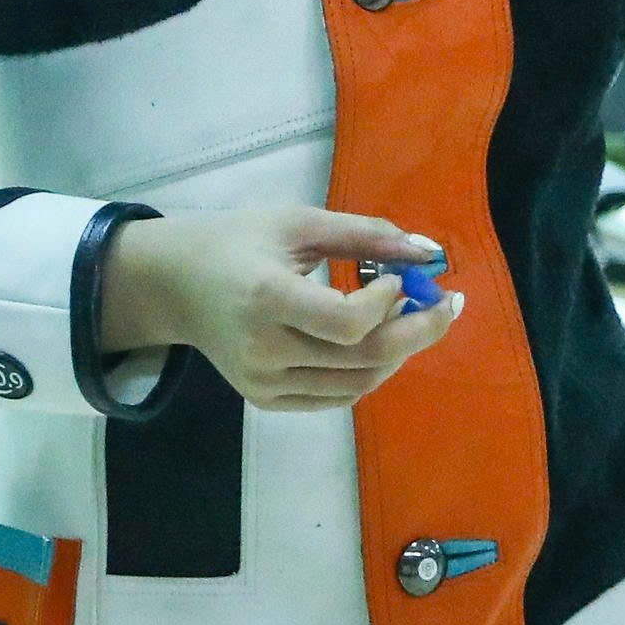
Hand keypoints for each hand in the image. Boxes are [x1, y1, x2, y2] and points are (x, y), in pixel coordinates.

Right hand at [101, 208, 463, 412]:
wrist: (175, 284)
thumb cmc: (239, 241)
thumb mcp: (298, 222)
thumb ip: (364, 235)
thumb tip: (429, 252)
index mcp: (267, 298)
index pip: (347, 323)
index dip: (388, 304)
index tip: (400, 276)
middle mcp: (264, 351)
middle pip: (363, 360)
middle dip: (419, 331)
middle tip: (449, 304)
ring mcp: (264, 384)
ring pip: (358, 385)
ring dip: (399, 352)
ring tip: (414, 317)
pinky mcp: (267, 402)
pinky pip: (337, 398)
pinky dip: (368, 371)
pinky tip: (379, 340)